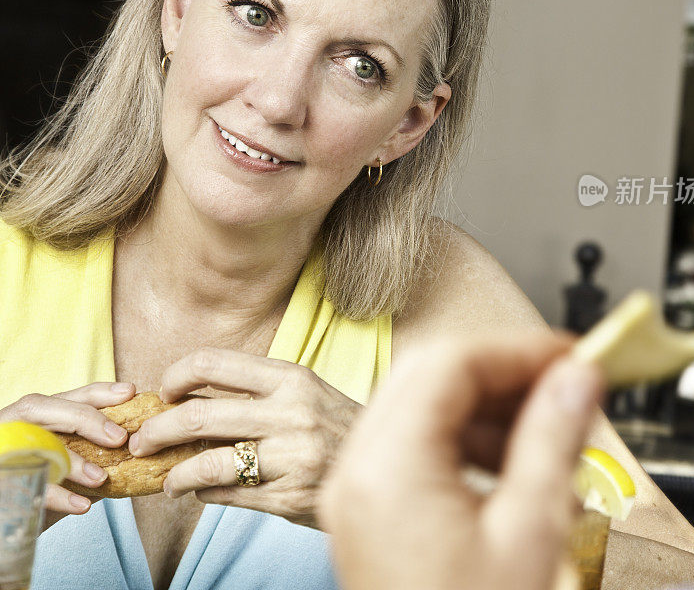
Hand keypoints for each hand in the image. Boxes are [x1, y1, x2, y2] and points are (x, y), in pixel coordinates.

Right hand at [0, 382, 134, 520]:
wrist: (0, 522)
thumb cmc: (35, 490)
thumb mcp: (64, 468)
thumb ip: (90, 457)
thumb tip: (132, 455)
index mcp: (31, 420)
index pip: (64, 396)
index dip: (98, 392)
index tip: (129, 391)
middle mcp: (10, 427)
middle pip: (41, 408)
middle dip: (85, 419)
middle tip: (120, 438)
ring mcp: (0, 449)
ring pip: (31, 442)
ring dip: (72, 461)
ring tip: (101, 478)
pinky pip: (24, 484)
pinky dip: (57, 495)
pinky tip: (82, 505)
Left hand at [127, 347, 360, 527]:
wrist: (385, 464)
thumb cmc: (335, 425)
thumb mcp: (304, 393)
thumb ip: (254, 393)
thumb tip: (188, 402)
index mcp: (291, 377)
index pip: (213, 363)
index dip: (177, 376)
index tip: (164, 392)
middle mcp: (290, 412)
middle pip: (198, 415)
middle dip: (156, 430)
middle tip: (141, 441)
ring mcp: (290, 457)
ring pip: (205, 462)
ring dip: (172, 472)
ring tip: (165, 478)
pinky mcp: (288, 497)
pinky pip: (226, 494)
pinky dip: (202, 492)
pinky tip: (200, 490)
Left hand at [318, 332, 602, 589]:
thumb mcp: (532, 533)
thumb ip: (553, 438)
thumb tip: (577, 377)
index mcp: (389, 469)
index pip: (451, 364)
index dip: (516, 351)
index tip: (568, 355)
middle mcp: (359, 470)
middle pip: (429, 377)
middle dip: (501, 372)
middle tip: (562, 384)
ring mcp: (358, 490)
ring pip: (421, 405)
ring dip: (485, 405)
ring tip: (546, 426)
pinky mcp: (370, 509)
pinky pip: (415, 444)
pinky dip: (464, 438)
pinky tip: (511, 460)